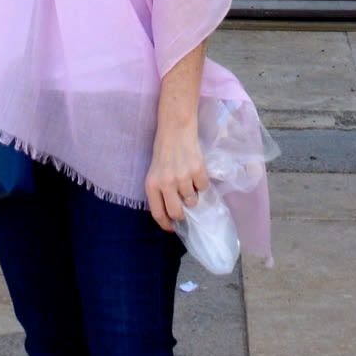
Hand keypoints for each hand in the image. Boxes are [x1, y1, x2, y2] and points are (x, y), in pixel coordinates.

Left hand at [145, 109, 208, 233]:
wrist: (175, 128)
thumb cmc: (163, 151)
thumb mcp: (155, 172)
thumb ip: (160, 191)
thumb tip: (172, 214)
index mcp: (152, 184)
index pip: (158, 213)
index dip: (166, 224)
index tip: (172, 228)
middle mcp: (166, 183)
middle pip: (178, 213)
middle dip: (183, 215)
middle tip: (185, 207)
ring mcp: (183, 177)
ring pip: (193, 201)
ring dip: (193, 194)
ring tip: (188, 180)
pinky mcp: (198, 170)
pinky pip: (204, 187)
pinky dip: (202, 182)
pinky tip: (195, 170)